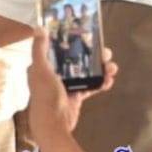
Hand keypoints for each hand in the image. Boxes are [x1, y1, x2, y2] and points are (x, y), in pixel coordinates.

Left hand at [25, 28, 116, 148]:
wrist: (53, 124)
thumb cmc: (45, 95)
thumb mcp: (40, 69)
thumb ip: (39, 49)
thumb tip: (39, 28)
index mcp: (43, 66)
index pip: (58, 49)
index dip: (71, 41)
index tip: (86, 35)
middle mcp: (53, 75)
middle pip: (75, 60)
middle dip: (92, 55)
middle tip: (106, 52)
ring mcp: (65, 86)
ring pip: (85, 73)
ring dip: (99, 69)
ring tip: (112, 66)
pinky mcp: (76, 97)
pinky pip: (90, 87)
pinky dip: (100, 83)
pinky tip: (109, 80)